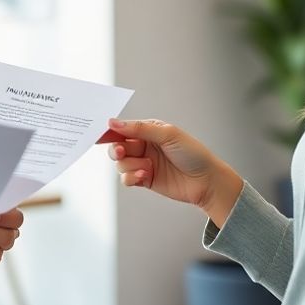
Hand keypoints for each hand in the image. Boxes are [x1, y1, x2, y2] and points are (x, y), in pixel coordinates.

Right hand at [98, 118, 242, 226]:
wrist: (206, 181)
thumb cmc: (193, 153)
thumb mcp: (167, 135)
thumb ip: (140, 129)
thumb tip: (114, 122)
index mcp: (149, 130)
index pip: (123, 128)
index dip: (109, 131)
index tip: (98, 135)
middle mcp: (144, 146)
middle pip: (117, 146)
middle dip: (116, 150)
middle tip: (120, 152)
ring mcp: (143, 163)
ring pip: (120, 164)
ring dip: (129, 166)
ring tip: (145, 168)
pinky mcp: (144, 179)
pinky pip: (126, 178)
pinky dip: (131, 177)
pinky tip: (145, 176)